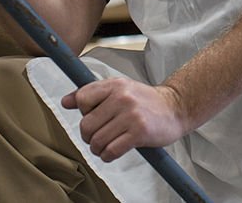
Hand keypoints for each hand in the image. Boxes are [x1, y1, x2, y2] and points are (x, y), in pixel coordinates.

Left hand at [61, 77, 188, 162]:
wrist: (175, 108)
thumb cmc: (145, 101)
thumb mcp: (119, 89)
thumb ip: (92, 94)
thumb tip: (65, 101)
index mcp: (115, 85)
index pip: (82, 99)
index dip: (84, 112)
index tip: (95, 116)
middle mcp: (122, 98)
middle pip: (86, 125)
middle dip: (88, 136)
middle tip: (99, 137)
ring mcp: (131, 115)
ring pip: (97, 140)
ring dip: (98, 149)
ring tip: (106, 145)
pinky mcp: (139, 132)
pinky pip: (111, 151)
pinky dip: (107, 156)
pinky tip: (113, 151)